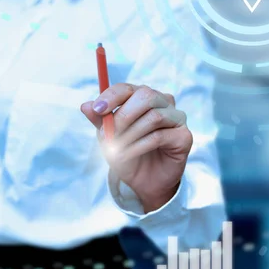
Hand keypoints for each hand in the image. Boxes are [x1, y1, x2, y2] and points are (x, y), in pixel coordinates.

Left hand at [81, 84, 192, 212]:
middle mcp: (162, 102)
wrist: (143, 181)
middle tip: (109, 134)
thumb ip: (99, 120)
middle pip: (146, 95)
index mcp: (141, 97)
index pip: (127, 88)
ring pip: (154, 116)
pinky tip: (128, 155)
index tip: (97, 110)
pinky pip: (160, 135)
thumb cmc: (126, 152)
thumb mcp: (108, 136)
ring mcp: (176, 117)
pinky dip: (139, 146)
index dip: (111, 97)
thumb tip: (85, 106)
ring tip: (117, 149)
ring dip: (130, 135)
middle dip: (123, 116)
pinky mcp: (184, 136)